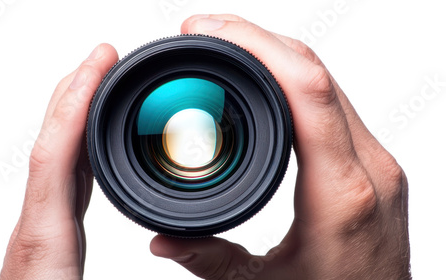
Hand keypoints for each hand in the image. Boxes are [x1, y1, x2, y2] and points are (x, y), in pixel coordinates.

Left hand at [0, 44, 117, 278]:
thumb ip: (135, 271)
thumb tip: (166, 247)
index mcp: (44, 239)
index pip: (53, 157)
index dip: (75, 104)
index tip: (98, 66)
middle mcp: (38, 223)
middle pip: (50, 142)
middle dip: (76, 90)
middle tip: (104, 58)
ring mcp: (41, 223)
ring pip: (56, 153)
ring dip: (78, 111)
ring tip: (104, 83)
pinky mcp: (50, 228)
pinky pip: (64, 174)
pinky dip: (81, 143)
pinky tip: (96, 140)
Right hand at [150, 14, 410, 279]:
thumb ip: (210, 259)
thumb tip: (161, 240)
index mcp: (341, 195)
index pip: (306, 90)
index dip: (255, 46)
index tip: (209, 30)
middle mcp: (368, 169)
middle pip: (316, 73)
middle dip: (257, 39)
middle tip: (207, 31)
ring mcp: (376, 163)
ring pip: (327, 82)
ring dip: (276, 55)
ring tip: (228, 48)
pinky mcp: (374, 166)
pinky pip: (334, 103)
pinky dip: (295, 80)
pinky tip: (265, 81)